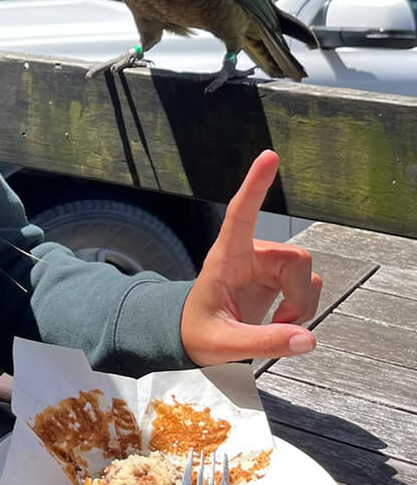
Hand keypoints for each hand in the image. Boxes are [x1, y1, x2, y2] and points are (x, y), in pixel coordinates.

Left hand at [180, 149, 321, 365]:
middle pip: (295, 258)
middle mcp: (248, 254)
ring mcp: (264, 265)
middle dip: (298, 297)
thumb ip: (265, 342)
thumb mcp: (224, 345)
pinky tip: (283, 321)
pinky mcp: (275, 278)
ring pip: (305, 271)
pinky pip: (307, 285)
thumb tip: (307, 339)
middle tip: (281, 326)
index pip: (241, 213)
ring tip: (277, 325)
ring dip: (300, 304)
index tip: (269, 156)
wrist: (194, 338)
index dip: (256, 185)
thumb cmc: (198, 333)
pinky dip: (302, 307)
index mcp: (226, 257)